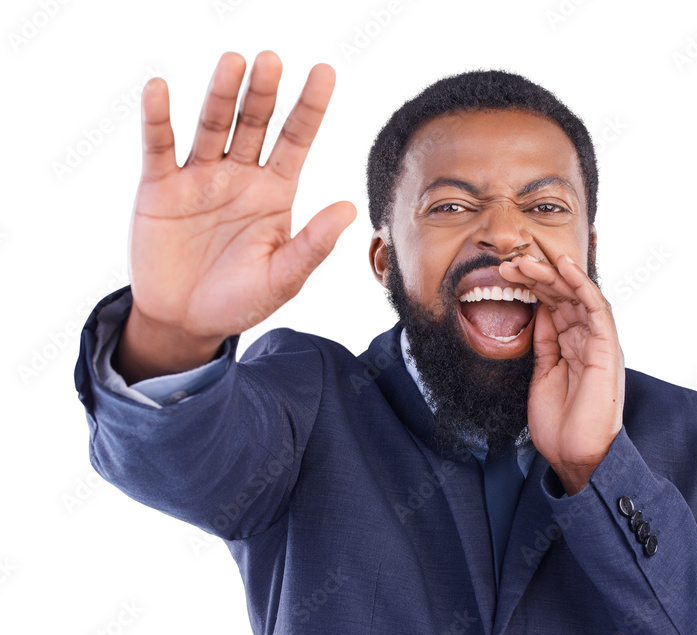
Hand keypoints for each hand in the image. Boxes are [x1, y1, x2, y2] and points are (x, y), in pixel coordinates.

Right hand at [116, 51, 355, 380]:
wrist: (186, 322)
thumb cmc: (240, 301)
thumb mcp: (283, 278)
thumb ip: (313, 245)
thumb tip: (348, 209)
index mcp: (275, 193)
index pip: (297, 140)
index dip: (310, 107)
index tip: (325, 71)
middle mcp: (240, 176)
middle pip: (255, 124)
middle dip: (264, 93)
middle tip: (272, 61)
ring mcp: (200, 177)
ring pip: (212, 126)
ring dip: (222, 96)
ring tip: (233, 63)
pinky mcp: (160, 187)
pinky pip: (160, 146)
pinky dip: (158, 118)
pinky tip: (160, 89)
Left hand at [500, 254, 623, 494]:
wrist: (575, 455)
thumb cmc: (560, 425)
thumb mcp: (542, 376)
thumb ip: (544, 345)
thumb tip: (538, 314)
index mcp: (574, 347)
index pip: (555, 307)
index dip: (532, 287)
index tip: (506, 275)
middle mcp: (589, 340)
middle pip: (564, 297)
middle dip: (537, 277)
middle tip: (508, 264)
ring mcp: (599, 342)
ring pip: (578, 297)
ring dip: (552, 275)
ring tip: (526, 262)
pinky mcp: (607, 348)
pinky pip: (597, 308)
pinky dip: (581, 285)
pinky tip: (564, 267)